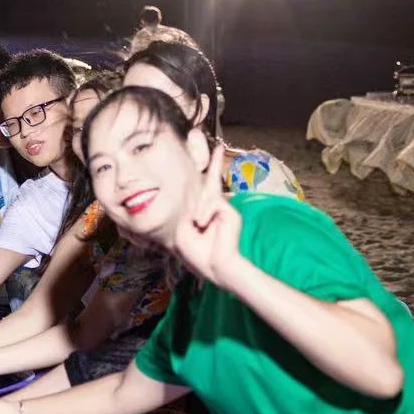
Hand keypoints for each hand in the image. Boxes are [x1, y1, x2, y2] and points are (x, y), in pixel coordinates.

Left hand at [171, 144, 245, 285]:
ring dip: (198, 212)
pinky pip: (211, 202)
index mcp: (202, 212)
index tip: (214, 153)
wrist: (212, 265)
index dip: (209, 171)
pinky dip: (204, 213)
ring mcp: (224, 209)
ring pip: (206, 196)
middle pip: (212, 181)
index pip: (203, 188)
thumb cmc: (195, 252)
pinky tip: (204, 224)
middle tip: (219, 147)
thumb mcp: (184, 229)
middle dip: (215, 164)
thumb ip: (190, 210)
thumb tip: (200, 199)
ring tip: (198, 226)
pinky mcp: (229, 211)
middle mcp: (214, 208)